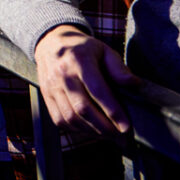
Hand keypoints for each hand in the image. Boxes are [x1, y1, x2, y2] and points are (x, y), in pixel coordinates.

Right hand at [34, 24, 141, 139]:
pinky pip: (60, 119)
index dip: (113, 111)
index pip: (97, 90)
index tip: (127, 126)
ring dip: (92, 131)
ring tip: (109, 136)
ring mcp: (51, 86)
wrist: (50, 43)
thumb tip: (134, 84)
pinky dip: (77, 130)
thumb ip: (118, 68)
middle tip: (121, 136)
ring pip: (71, 117)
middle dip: (104, 127)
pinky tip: (91, 130)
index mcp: (78, 60)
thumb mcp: (103, 50)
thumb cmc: (83, 48)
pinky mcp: (45, 96)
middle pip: (82, 108)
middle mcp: (62, 74)